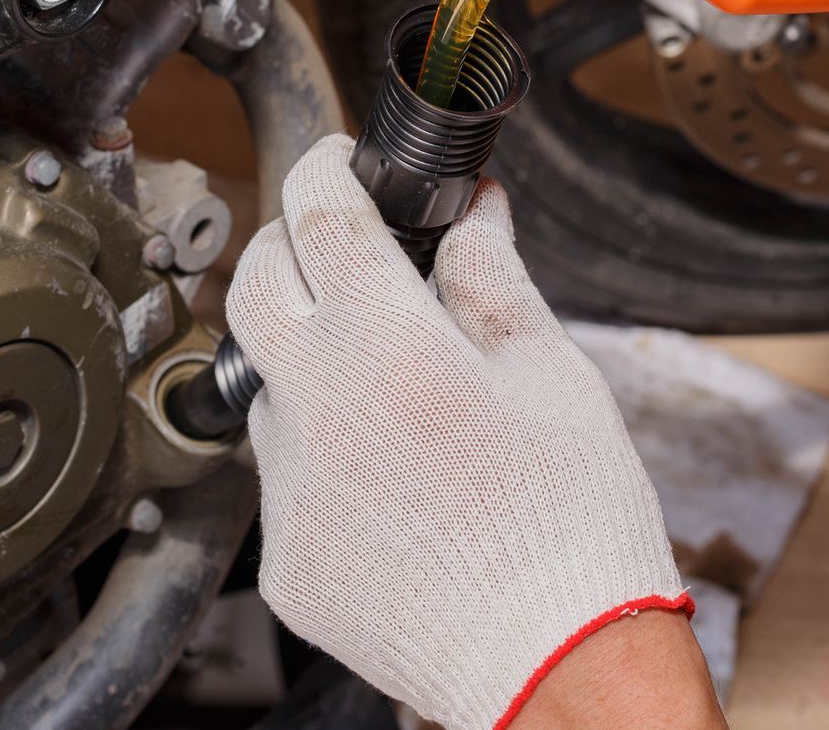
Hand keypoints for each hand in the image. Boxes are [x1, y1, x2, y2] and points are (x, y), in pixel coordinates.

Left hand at [227, 136, 708, 729]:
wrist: (559, 670)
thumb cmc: (574, 529)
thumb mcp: (554, 377)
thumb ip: (494, 281)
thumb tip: (475, 213)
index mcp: (389, 346)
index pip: (322, 214)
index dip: (325, 167)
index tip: (337, 159)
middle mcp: (317, 409)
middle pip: (254, 284)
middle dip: (286, 242)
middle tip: (337, 243)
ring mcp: (290, 490)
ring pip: (266, 383)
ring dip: (306, 354)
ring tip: (390, 379)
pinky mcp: (287, 557)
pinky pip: (285, 476)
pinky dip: (322, 450)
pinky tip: (390, 473)